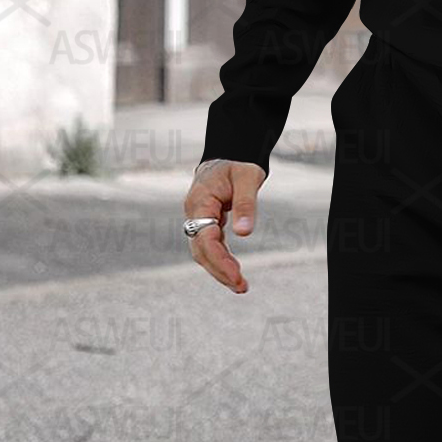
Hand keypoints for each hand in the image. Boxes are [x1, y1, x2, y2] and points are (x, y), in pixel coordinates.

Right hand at [184, 156, 265, 293]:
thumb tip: (244, 234)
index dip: (220, 259)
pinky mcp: (206, 223)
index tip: (237, 275)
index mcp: (200, 201)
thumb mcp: (247, 178)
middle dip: (219, 270)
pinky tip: (234, 273)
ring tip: (240, 286)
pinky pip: (210, 246)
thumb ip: (245, 204)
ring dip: (219, 270)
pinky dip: (221, 260)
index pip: (205, 238)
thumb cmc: (238, 163)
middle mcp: (194, 213)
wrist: (230, 154)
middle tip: (241, 287)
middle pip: (200, 250)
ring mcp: (198, 218)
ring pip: (203, 251)